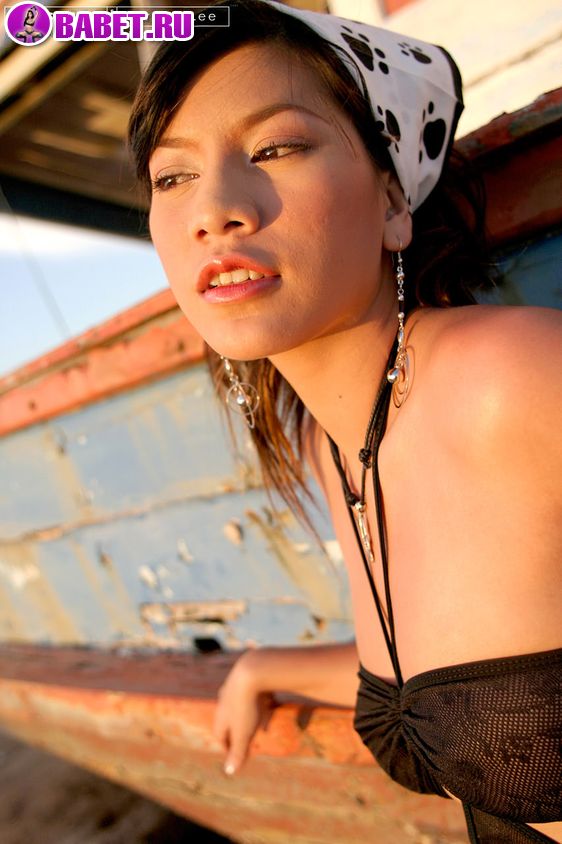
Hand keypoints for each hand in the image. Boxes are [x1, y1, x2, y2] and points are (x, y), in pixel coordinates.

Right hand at [213, 649, 274, 775]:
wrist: (253, 670)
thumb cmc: (246, 706)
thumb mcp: (243, 733)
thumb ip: (238, 752)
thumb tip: (230, 773)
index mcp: (221, 715)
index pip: (219, 734)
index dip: (226, 746)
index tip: (233, 755)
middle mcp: (225, 700)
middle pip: (229, 719)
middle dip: (237, 731)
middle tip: (245, 741)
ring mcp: (236, 687)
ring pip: (242, 706)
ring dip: (250, 718)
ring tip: (261, 727)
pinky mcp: (250, 678)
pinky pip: (254, 695)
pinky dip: (261, 705)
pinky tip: (271, 706)